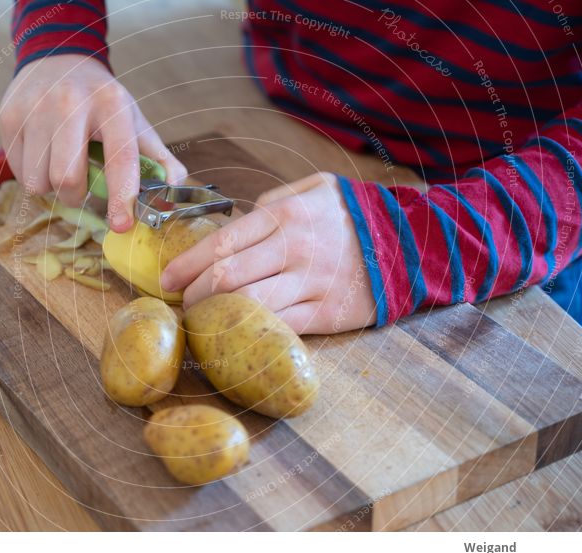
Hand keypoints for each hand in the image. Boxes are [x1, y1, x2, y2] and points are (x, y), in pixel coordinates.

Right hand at [0, 54, 185, 230]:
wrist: (57, 57)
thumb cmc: (102, 102)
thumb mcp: (134, 121)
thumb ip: (159, 159)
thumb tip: (172, 196)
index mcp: (111, 104)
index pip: (120, 159)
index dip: (122, 197)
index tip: (122, 225)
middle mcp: (70, 102)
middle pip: (67, 178)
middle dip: (77, 197)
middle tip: (82, 190)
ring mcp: (34, 108)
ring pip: (39, 181)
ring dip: (53, 189)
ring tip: (61, 167)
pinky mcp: (9, 117)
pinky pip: (19, 172)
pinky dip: (34, 176)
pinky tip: (43, 156)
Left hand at [161, 172, 377, 333]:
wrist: (415, 242)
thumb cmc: (357, 214)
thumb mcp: (319, 187)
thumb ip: (275, 198)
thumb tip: (240, 219)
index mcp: (286, 216)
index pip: (221, 242)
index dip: (186, 264)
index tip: (166, 279)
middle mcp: (294, 249)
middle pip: (226, 278)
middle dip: (193, 295)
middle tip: (180, 305)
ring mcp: (312, 284)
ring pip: (249, 307)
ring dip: (216, 318)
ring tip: (201, 323)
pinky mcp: (327, 315)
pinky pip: (280, 328)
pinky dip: (253, 333)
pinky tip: (237, 336)